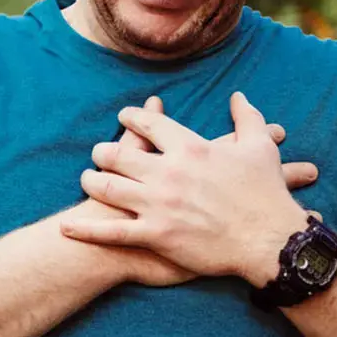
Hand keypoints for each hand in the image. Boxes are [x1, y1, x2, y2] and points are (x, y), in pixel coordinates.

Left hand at [61, 92, 312, 285]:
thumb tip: (238, 96)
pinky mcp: (155, 235)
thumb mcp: (260, 147)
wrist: (269, 241)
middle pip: (117, 154)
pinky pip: (111, 232)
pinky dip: (85, 229)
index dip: (131, 118)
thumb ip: (247, 117)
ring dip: (91, 181)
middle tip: (98, 152)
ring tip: (86, 178)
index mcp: (190, 148)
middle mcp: (168, 172)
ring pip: (108, 187)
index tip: (123, 117)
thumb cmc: (265, 194)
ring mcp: (159, 205)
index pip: (149, 124)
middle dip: (102, 151)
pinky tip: (67, 226)